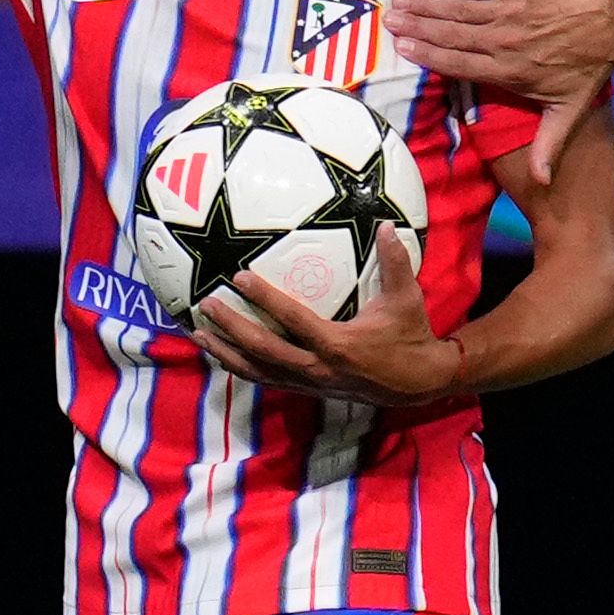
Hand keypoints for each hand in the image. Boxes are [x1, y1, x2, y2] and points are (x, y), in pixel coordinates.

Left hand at [191, 229, 465, 405]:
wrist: (416, 383)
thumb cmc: (410, 336)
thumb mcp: (406, 299)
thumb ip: (395, 263)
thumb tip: (386, 225)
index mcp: (337, 345)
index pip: (293, 319)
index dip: (264, 298)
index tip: (239, 277)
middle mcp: (317, 368)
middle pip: (263, 349)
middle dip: (232, 328)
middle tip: (207, 304)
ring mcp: (309, 382)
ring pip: (258, 370)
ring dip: (226, 353)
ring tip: (198, 334)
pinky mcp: (306, 389)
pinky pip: (266, 379)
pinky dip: (241, 366)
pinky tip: (221, 353)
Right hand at [391, 0, 613, 184]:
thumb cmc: (589, 66)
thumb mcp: (569, 111)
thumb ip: (547, 145)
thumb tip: (541, 182)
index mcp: (511, 71)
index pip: (460, 64)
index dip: (429, 55)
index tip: (402, 49)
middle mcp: (505, 40)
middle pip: (451, 34)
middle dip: (418, 27)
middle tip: (389, 22)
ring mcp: (511, 10)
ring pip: (459, 8)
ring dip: (426, 5)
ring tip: (399, 3)